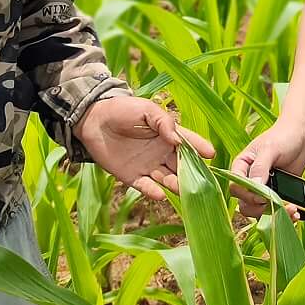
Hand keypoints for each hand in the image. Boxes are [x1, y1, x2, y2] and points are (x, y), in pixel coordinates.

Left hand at [77, 93, 216, 203]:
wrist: (94, 119)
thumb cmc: (123, 110)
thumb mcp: (147, 110)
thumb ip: (164, 123)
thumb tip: (178, 141)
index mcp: (168, 135)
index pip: (189, 143)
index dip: (200, 148)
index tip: (211, 154)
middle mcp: (162, 153)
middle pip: (182, 166)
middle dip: (192, 173)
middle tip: (202, 181)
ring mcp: (148, 166)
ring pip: (168, 179)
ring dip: (176, 185)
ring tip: (184, 190)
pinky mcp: (132, 176)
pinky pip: (146, 187)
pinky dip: (154, 192)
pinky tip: (161, 195)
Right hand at [230, 118, 304, 220]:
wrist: (302, 136)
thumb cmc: (282, 136)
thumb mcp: (270, 149)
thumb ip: (260, 167)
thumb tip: (255, 187)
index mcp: (241, 167)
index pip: (236, 188)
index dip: (247, 196)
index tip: (263, 196)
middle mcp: (249, 180)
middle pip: (245, 204)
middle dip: (261, 209)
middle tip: (279, 205)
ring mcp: (263, 188)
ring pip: (260, 210)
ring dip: (274, 215)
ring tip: (292, 211)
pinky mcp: (277, 194)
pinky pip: (275, 210)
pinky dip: (284, 214)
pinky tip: (295, 213)